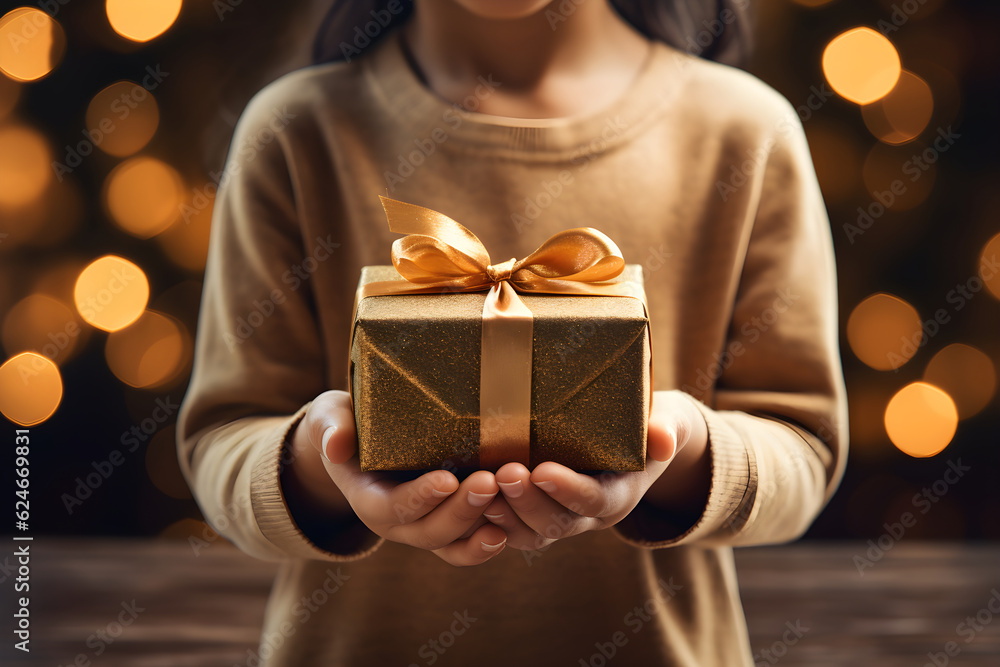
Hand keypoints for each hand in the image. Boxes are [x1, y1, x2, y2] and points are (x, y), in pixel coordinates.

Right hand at [283, 390, 507, 565]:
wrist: (360, 444)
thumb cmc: (348, 424)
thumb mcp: (331, 418)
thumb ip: (331, 428)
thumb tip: (336, 445)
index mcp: (368, 499)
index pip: (393, 507)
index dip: (420, 498)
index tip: (447, 480)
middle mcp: (397, 523)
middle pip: (430, 531)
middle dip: (460, 510)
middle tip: (488, 482)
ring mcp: (424, 527)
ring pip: (452, 543)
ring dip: (479, 526)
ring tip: (505, 500)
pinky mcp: (448, 525)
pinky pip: (465, 547)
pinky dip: (485, 544)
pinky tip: (508, 530)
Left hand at [482, 390, 709, 550]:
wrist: (638, 444)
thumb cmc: (647, 423)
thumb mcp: (667, 421)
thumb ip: (664, 428)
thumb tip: (662, 438)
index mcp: (620, 494)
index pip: (594, 501)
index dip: (568, 490)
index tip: (542, 470)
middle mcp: (588, 516)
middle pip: (557, 523)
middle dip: (527, 502)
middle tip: (503, 472)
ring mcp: (560, 518)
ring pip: (529, 533)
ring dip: (503, 514)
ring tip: (478, 487)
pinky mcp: (534, 514)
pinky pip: (509, 529)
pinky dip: (488, 518)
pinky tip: (465, 496)